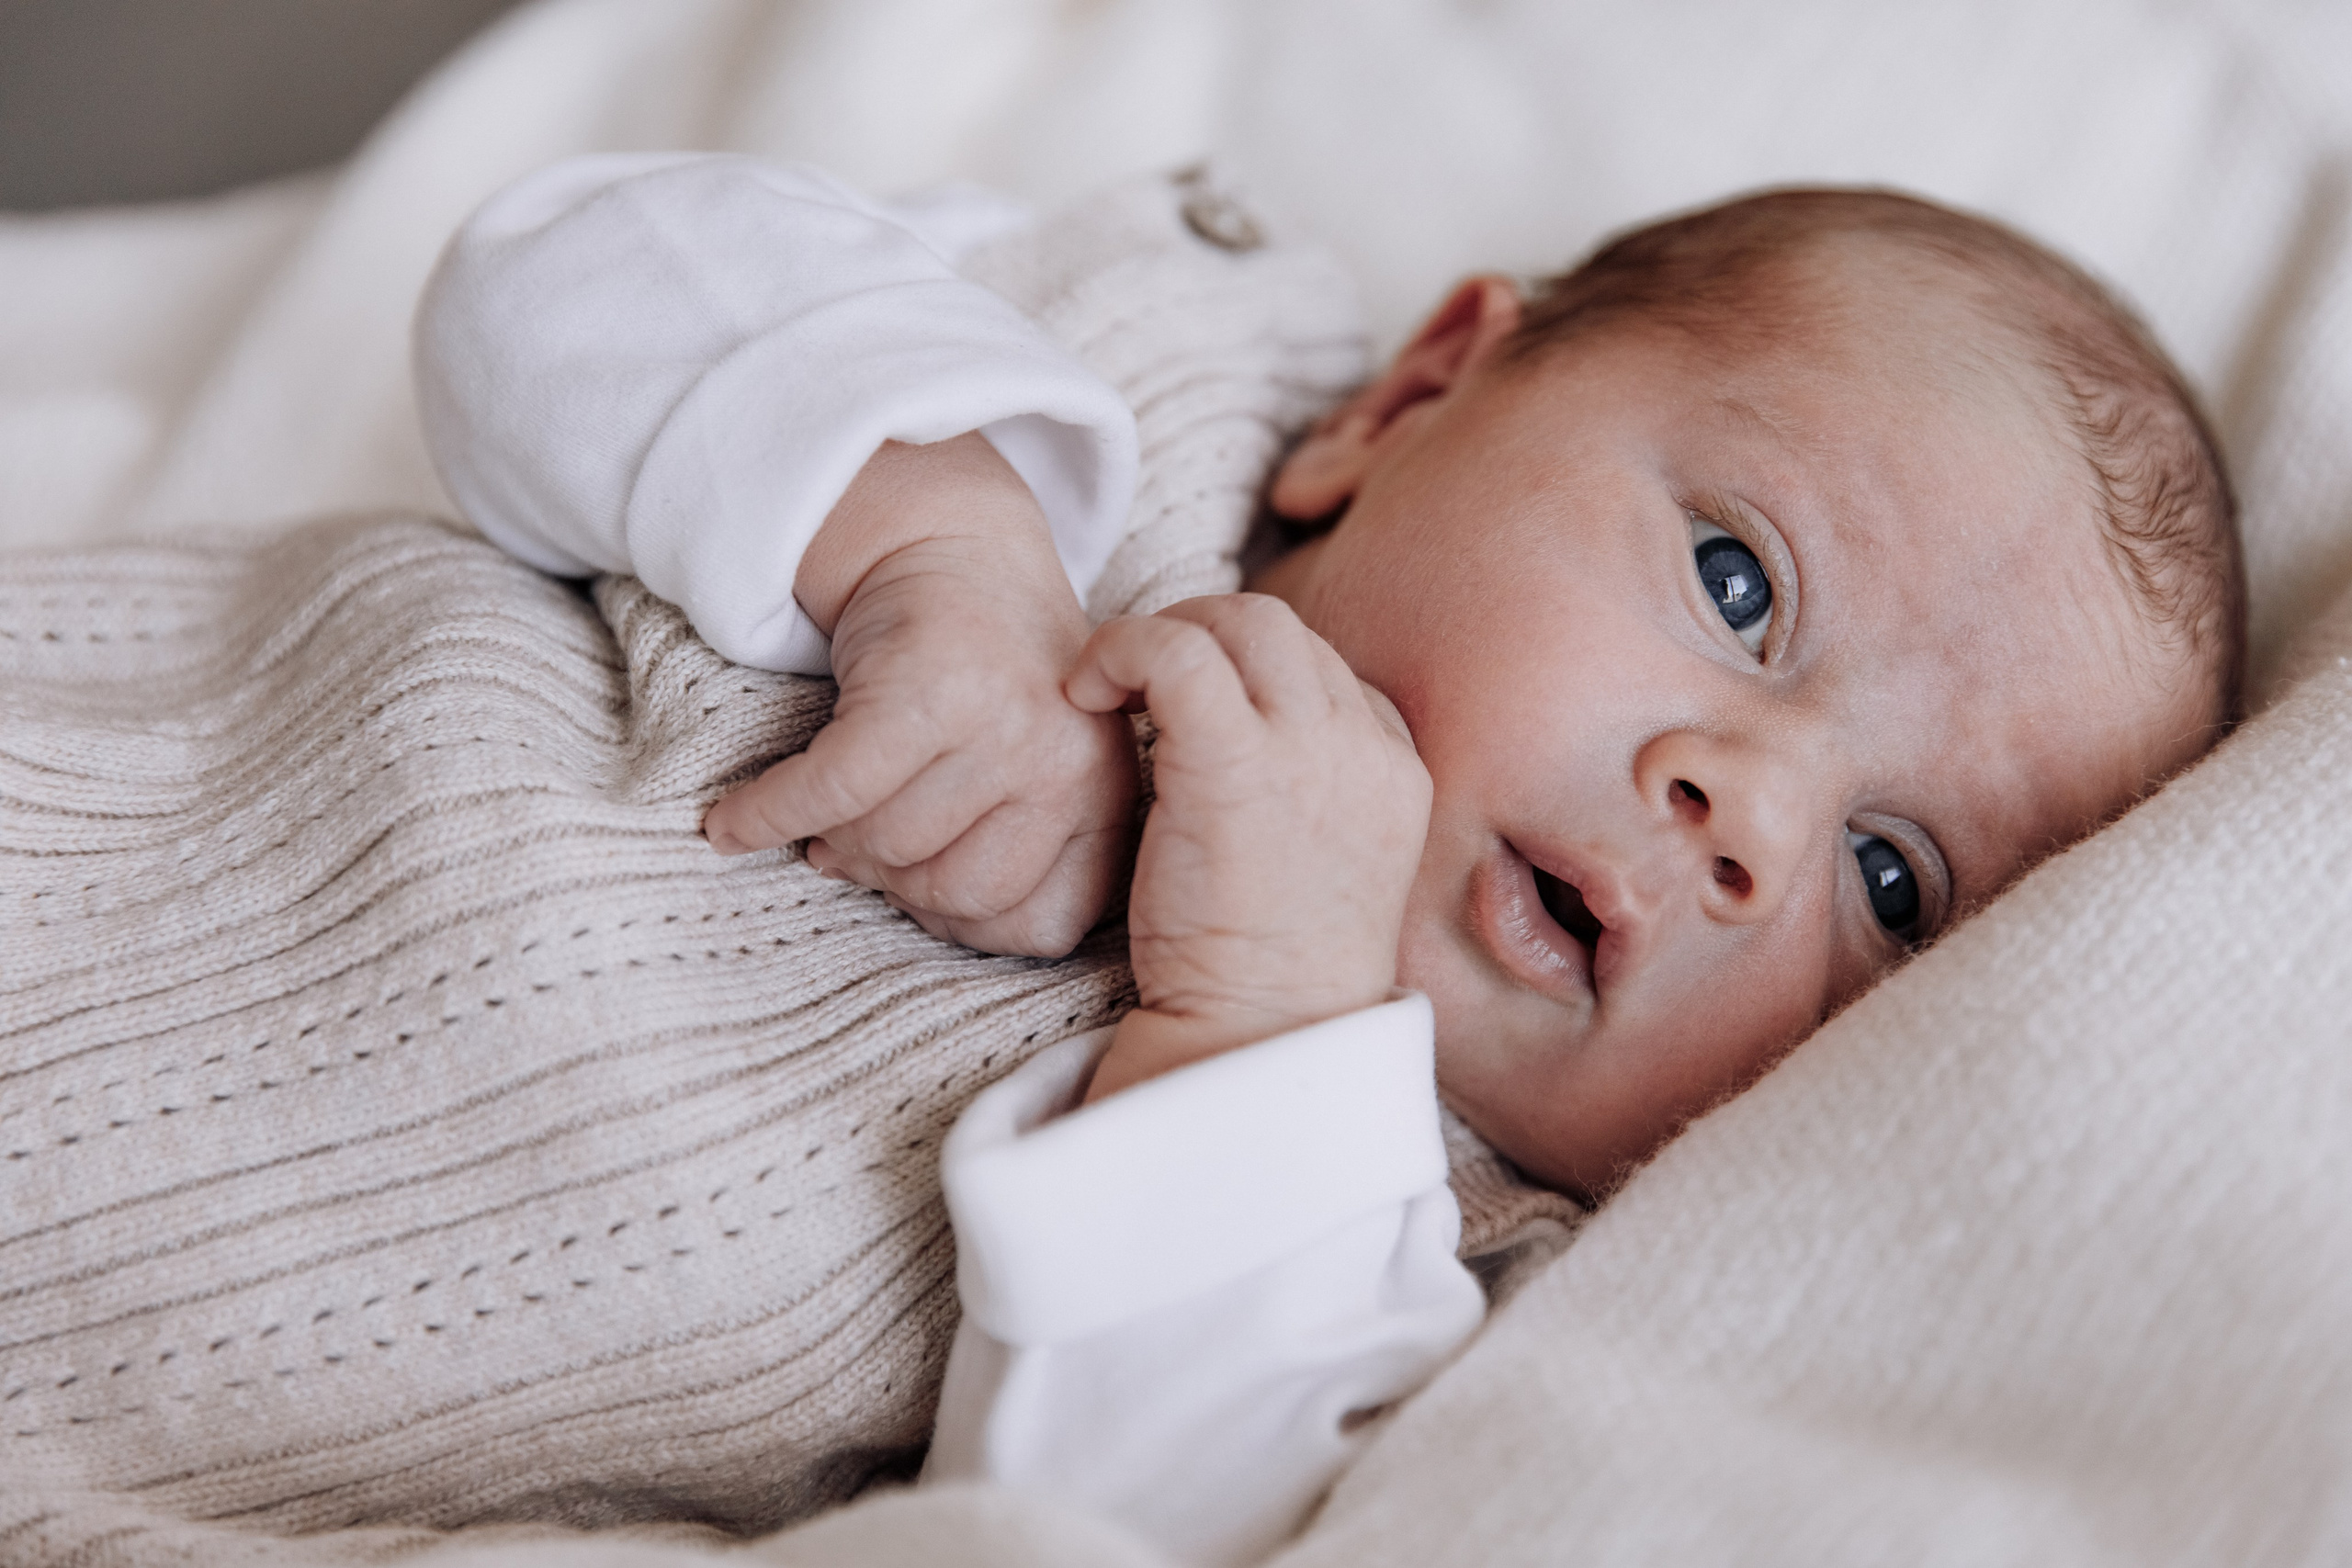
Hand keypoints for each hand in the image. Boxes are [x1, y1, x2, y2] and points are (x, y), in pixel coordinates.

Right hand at [702, 435, 1137, 957]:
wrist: (958, 550)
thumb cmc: (989, 686)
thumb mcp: (1030, 778)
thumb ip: (994, 856)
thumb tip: (886, 895)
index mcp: (1104, 801)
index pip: (1039, 926)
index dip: (962, 920)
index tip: (920, 882)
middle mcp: (1070, 764)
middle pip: (953, 891)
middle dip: (891, 874)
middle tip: (860, 834)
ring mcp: (1004, 725)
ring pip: (889, 844)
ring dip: (834, 834)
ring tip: (829, 805)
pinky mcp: (925, 691)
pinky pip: (831, 793)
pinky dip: (770, 812)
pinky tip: (734, 822)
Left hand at [1065, 595, 1430, 1099]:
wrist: (1260, 1043)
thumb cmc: (1263, 980)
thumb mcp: (1313, 872)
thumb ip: (1293, 800)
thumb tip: (1215, 745)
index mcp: (1395, 773)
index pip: (1324, 672)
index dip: (1245, 677)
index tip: (1186, 716)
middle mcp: (1366, 748)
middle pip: (1282, 630)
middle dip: (1200, 632)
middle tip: (1136, 685)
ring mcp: (1312, 749)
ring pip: (1238, 618)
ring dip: (1160, 633)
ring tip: (1107, 687)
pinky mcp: (1237, 762)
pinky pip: (1177, 650)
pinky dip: (1121, 649)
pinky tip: (1085, 694)